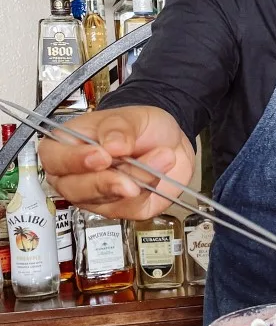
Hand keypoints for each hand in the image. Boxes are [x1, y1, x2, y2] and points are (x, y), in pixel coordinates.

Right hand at [39, 106, 196, 219]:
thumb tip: (112, 144)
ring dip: (135, 180)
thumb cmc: (141, 129)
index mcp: (67, 145)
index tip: (102, 156)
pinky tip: (158, 173)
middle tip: (127, 174)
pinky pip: (130, 208)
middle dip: (104, 182)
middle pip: (73, 189)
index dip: (73, 160)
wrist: (171, 143)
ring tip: (160, 158)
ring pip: (104, 200)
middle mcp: (76, 175)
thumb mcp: (132, 117)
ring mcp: (97, 196)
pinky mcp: (121, 209)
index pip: (53, 157)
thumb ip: (118, 127)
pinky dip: (147, 190)